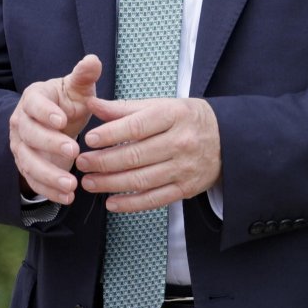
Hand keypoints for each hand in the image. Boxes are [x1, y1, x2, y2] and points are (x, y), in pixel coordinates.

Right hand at [8, 55, 101, 203]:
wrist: (54, 123)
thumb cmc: (68, 103)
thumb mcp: (77, 89)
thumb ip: (84, 76)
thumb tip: (94, 60)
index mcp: (33, 99)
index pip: (34, 104)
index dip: (45, 112)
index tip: (62, 120)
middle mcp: (21, 123)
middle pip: (29, 135)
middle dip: (50, 144)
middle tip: (73, 151)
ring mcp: (20, 146)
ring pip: (28, 162)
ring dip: (48, 175)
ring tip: (71, 185)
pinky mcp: (25, 166)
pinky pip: (33, 181)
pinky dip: (48, 191)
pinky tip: (67, 198)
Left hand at [75, 96, 221, 211]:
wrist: (226, 139)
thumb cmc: (185, 119)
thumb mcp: (160, 105)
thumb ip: (124, 108)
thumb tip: (92, 103)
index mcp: (173, 116)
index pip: (138, 126)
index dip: (111, 134)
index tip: (89, 139)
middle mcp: (181, 142)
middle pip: (136, 155)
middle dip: (104, 162)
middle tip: (82, 163)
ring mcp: (184, 168)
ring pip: (142, 180)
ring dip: (111, 184)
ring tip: (89, 182)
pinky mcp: (186, 189)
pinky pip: (155, 199)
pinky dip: (131, 204)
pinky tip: (111, 203)